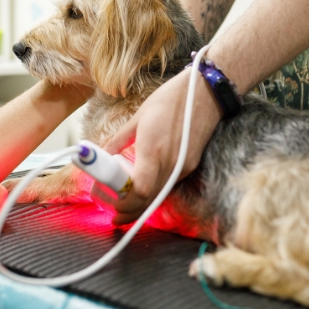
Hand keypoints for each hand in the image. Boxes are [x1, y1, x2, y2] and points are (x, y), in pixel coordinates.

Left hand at [104, 68, 221, 224]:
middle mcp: (170, 163)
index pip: (140, 191)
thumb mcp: (138, 117)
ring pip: (159, 196)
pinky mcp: (190, 165)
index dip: (123, 203)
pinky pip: (168, 185)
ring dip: (141, 205)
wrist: (206, 93)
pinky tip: (143, 189)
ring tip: (124, 205)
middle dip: (129, 211)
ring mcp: (183, 167)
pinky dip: (154, 193)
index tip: (109, 202)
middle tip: (113, 215)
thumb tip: (102, 154)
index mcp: (154, 150)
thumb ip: (119, 140)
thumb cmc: (171, 99)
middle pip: (149, 201)